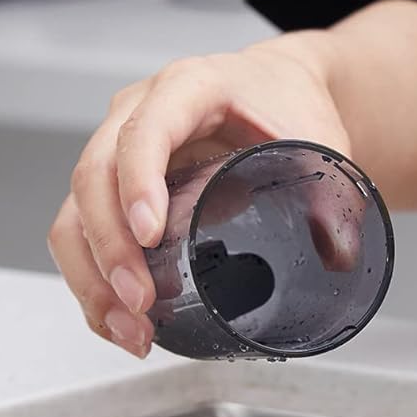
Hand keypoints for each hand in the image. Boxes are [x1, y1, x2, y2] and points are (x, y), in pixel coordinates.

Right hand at [48, 33, 350, 357]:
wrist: (277, 88)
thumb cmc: (287, 101)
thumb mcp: (316, 137)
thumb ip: (333, 193)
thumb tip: (340, 253)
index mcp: (188, 87)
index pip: (145, 130)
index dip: (139, 183)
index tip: (151, 235)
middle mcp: (137, 111)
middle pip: (94, 176)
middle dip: (110, 248)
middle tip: (140, 302)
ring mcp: (117, 148)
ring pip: (76, 211)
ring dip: (92, 277)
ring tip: (130, 330)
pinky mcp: (114, 186)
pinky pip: (82, 232)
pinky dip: (93, 282)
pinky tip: (117, 321)